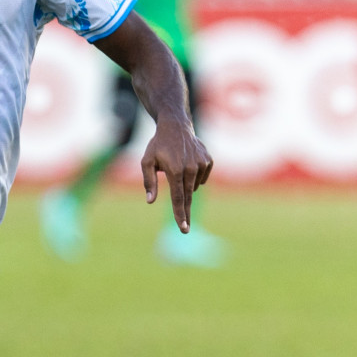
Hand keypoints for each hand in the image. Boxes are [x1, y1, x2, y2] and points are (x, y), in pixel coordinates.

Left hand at [141, 114, 212, 231]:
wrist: (176, 126)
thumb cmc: (158, 145)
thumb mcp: (147, 161)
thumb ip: (149, 182)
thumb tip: (150, 201)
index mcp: (175, 170)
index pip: (177, 198)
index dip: (179, 214)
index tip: (183, 228)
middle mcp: (190, 168)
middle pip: (187, 197)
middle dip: (185, 214)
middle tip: (184, 230)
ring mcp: (202, 164)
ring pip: (193, 187)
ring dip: (185, 185)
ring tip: (176, 168)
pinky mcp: (208, 161)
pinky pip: (202, 178)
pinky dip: (194, 177)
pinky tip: (187, 165)